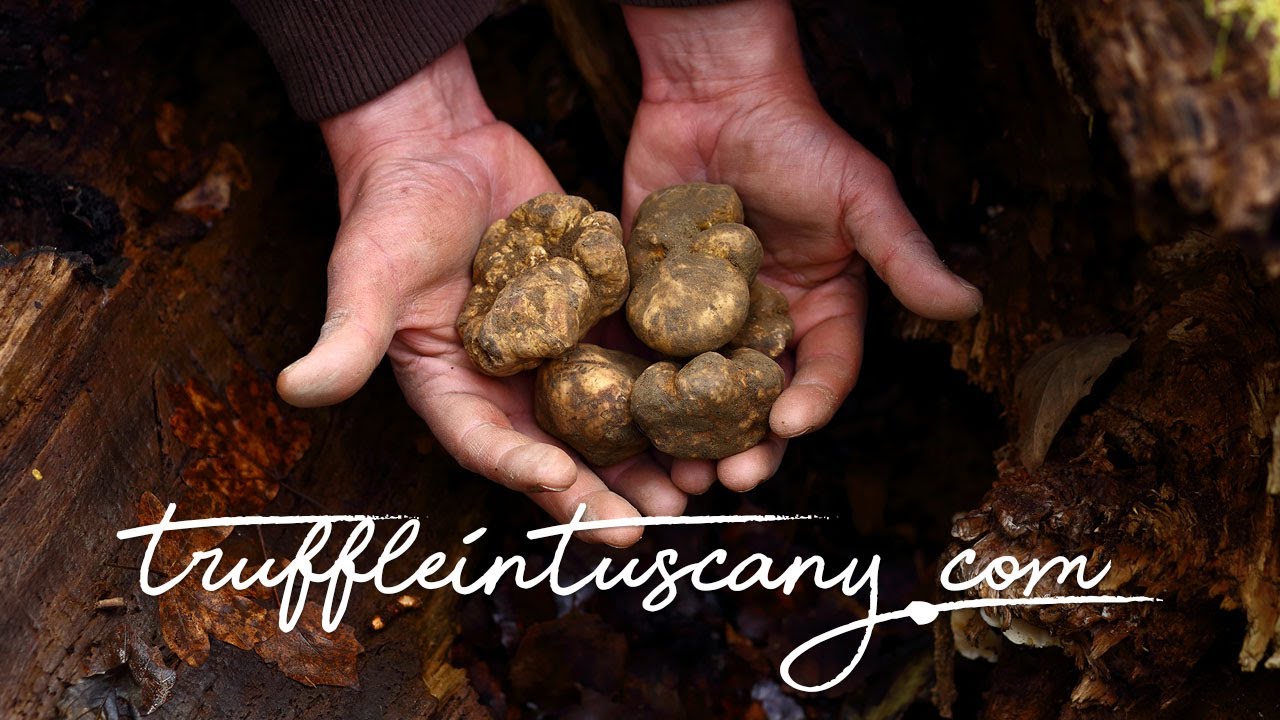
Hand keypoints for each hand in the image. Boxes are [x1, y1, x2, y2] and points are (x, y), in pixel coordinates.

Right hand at [277, 46, 685, 545]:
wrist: (441, 148)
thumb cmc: (391, 211)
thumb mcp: (365, 275)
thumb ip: (347, 338)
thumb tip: (296, 391)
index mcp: (453, 391)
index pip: (488, 444)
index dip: (522, 468)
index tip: (560, 481)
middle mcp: (510, 386)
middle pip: (560, 450)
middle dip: (603, 491)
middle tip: (650, 523)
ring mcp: (557, 354)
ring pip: (608, 417)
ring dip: (648, 454)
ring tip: (694, 486)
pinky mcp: (595, 317)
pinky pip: (634, 358)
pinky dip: (668, 384)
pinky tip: (710, 403)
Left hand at [623, 0, 982, 493]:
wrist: (714, 93)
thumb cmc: (798, 138)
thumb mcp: (861, 195)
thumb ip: (903, 254)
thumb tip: (968, 305)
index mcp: (821, 309)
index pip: (823, 371)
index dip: (810, 403)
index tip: (788, 424)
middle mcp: (765, 325)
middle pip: (757, 400)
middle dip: (747, 444)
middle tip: (728, 478)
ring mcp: (705, 319)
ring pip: (698, 394)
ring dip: (689, 437)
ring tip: (677, 471)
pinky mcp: (652, 304)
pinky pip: (644, 355)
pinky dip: (637, 391)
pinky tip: (624, 422)